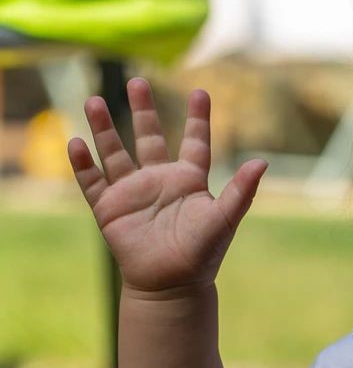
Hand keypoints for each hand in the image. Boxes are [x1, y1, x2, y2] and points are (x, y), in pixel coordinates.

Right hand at [67, 78, 266, 293]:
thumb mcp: (225, 218)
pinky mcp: (109, 209)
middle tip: (137, 82)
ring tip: (94, 99)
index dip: (198, 118)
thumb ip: (242, 191)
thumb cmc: (203, 253)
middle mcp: (160, 180)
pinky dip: (83, 164)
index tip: (200, 92)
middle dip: (143, 110)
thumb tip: (262, 162)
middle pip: (149, 137)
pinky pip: (92, 182)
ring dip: (104, 128)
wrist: (172, 285)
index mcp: (189, 180)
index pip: (195, 142)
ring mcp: (133, 192)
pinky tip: (75, 142)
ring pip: (115, 152)